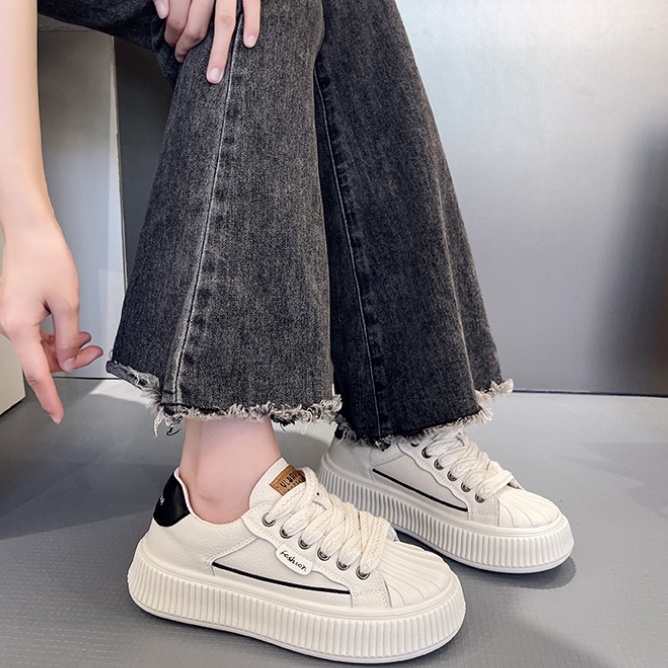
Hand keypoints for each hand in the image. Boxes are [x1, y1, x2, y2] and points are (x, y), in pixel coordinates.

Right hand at [0, 225, 102, 423]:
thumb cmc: (45, 257)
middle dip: (70, 362)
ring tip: (91, 340)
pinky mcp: (17, 311)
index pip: (37, 373)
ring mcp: (12, 319)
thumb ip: (69, 338)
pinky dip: (58, 337)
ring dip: (67, 348)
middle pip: (41, 361)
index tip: (58, 414)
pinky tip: (76, 332)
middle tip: (95, 353)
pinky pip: (38, 335)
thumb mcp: (68, 302)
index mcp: (19, 326)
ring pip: (41, 349)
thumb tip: (68, 361)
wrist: (31, 232)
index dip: (49, 397)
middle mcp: (10, 325)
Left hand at [154, 0, 260, 83]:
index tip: (172, 45)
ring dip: (218, 53)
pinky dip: (252, 24)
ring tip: (214, 76)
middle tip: (183, 59)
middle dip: (188, 46)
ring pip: (222, 23)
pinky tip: (248, 44)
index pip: (176, 15)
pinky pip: (252, 6)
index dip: (171, 34)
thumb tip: (163, 15)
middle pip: (196, 24)